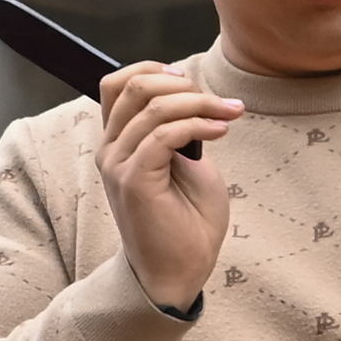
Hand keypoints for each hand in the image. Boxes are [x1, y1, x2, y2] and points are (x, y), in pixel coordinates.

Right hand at [98, 62, 239, 313]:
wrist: (179, 271)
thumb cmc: (186, 222)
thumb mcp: (188, 162)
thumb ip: (181, 128)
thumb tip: (192, 97)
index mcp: (119, 142)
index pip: (116, 84)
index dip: (151, 69)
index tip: (190, 81)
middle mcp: (110, 150)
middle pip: (132, 86)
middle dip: (183, 84)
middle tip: (220, 103)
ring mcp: (118, 165)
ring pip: (153, 107)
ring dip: (201, 104)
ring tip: (230, 115)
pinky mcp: (133, 181)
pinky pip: (163, 135)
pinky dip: (197, 126)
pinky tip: (221, 133)